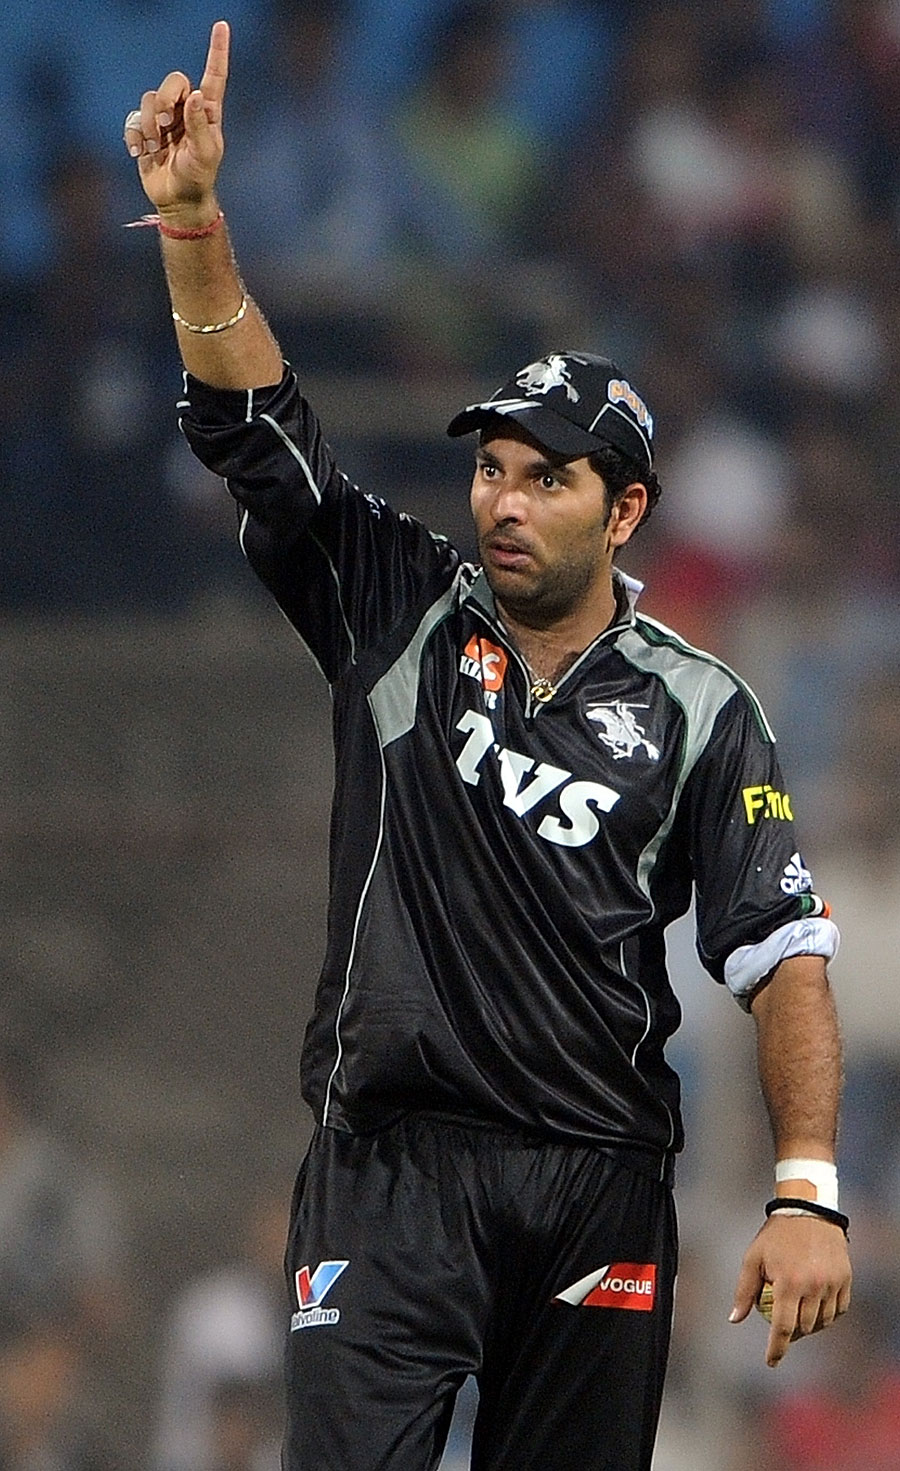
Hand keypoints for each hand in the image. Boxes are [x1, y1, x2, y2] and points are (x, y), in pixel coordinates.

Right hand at [124, 20, 228, 220]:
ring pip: (149, 99)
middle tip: (165, 125)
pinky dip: (134, 136)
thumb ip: (200, 125)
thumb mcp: (204, 155)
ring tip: (156, 147)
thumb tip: (197, 95)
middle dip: (165, 100)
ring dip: (149, 124)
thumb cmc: (198, 178)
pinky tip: (141, 154)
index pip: (213, 77)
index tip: (221, 25)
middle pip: (173, 82)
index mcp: (208, 113)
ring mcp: (165, 119)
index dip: (217, 51)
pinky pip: (133, 120)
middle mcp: (186, 110)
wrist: (178, 200)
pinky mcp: (146, 130)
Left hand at [729, 1212, 851, 1366]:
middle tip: (782, 1328)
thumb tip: (734, 1319)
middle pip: (804, 1328)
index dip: (776, 1349)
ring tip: (798, 1316)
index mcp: (788, 1283)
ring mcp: (832, 1283)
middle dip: (792, 1334)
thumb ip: (744, 1290)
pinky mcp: (845, 1279)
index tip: (771, 1361)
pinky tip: (816, 1308)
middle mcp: (813, 1286)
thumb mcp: (753, 1257)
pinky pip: (838, 1310)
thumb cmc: (775, 1235)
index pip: (782, 1328)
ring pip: (823, 1322)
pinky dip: (827, 1315)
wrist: (808, 1211)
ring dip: (810, 1325)